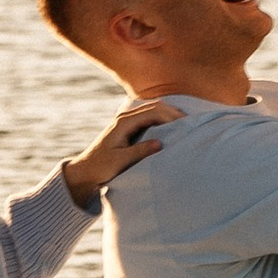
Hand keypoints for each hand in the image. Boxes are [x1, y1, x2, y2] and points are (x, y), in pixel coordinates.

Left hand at [61, 99, 177, 203]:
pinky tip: (172, 127)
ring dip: (168, 114)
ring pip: (153, 110)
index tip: (186, 123)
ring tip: (185, 123)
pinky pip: (149, 117)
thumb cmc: (100, 167)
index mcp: (124, 123)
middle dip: (173, 112)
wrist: (85, 171)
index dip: (171, 115)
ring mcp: (126, 121)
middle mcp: (125, 117)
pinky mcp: (128, 127)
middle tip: (191, 121)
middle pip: (155, 107)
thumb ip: (139, 151)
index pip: (153, 112)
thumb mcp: (120, 161)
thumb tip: (160, 143)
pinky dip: (162, 119)